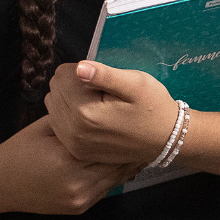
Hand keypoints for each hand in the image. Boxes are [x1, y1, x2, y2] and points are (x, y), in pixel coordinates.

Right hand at [0, 114, 144, 214]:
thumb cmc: (21, 149)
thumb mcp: (47, 127)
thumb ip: (74, 120)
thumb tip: (101, 106)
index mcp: (68, 158)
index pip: (107, 145)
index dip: (124, 133)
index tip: (137, 121)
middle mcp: (77, 183)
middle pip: (116, 164)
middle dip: (130, 150)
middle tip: (147, 135)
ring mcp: (79, 199)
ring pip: (115, 179)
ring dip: (127, 164)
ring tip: (141, 148)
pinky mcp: (79, 208)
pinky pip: (105, 190)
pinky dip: (114, 176)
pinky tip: (123, 164)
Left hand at [46, 61, 181, 164]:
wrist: (165, 140)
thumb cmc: (153, 106)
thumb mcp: (136, 83)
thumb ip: (105, 75)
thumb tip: (79, 68)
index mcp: (85, 111)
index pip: (62, 74)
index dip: (84, 70)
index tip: (105, 80)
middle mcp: (73, 130)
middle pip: (55, 88)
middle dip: (74, 84)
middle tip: (103, 93)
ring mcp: (73, 144)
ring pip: (53, 104)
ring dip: (70, 99)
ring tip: (98, 104)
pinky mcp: (76, 151)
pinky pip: (58, 122)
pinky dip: (70, 114)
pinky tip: (91, 116)